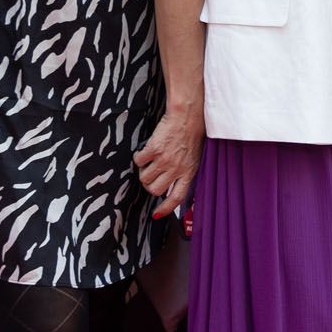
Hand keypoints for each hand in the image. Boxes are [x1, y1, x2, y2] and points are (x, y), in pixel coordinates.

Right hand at [136, 100, 204, 217]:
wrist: (187, 116)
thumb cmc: (191, 136)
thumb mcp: (193, 158)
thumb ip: (184, 173)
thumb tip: (171, 188)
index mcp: (189, 172)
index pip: (177, 197)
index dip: (166, 208)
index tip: (156, 214)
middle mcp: (177, 169)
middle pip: (155, 190)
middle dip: (149, 185)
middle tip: (151, 174)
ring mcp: (165, 160)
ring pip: (144, 178)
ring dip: (143, 171)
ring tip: (149, 161)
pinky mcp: (154, 149)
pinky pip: (138, 161)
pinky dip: (138, 158)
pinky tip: (144, 151)